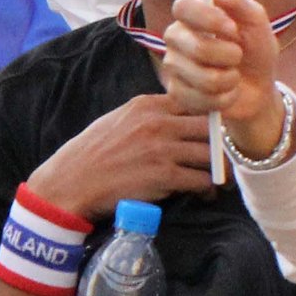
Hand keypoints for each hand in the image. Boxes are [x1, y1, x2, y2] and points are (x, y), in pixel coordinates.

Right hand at [26, 94, 214, 221]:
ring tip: (219, 177)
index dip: (207, 118)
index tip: (213, 132)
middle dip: (220, 142)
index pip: (193, 102)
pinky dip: (208, 189)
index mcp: (146, 105)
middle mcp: (157, 122)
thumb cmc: (91, 154)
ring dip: (219, 167)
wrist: (71, 183)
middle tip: (225, 156)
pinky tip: (205, 193)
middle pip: (209, 126)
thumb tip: (173, 117)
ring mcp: (162, 148)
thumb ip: (146, 114)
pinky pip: (202, 179)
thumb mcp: (117, 119)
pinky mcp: (164, 176)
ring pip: (210, 153)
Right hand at [160, 0, 285, 156]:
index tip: (232, 28)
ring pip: (203, 78)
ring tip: (234, 75)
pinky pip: (202, 99)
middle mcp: (176, 38)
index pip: (182, 7)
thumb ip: (239, 3)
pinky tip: (227, 92)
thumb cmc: (254, 49)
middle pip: (197, 48)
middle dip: (229, 56)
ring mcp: (173, 66)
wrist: (257, 88)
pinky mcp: (176, 93)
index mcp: (191, 15)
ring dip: (230, 79)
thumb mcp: (255, 22)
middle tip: (238, 55)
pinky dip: (225, 98)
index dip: (207, 18)